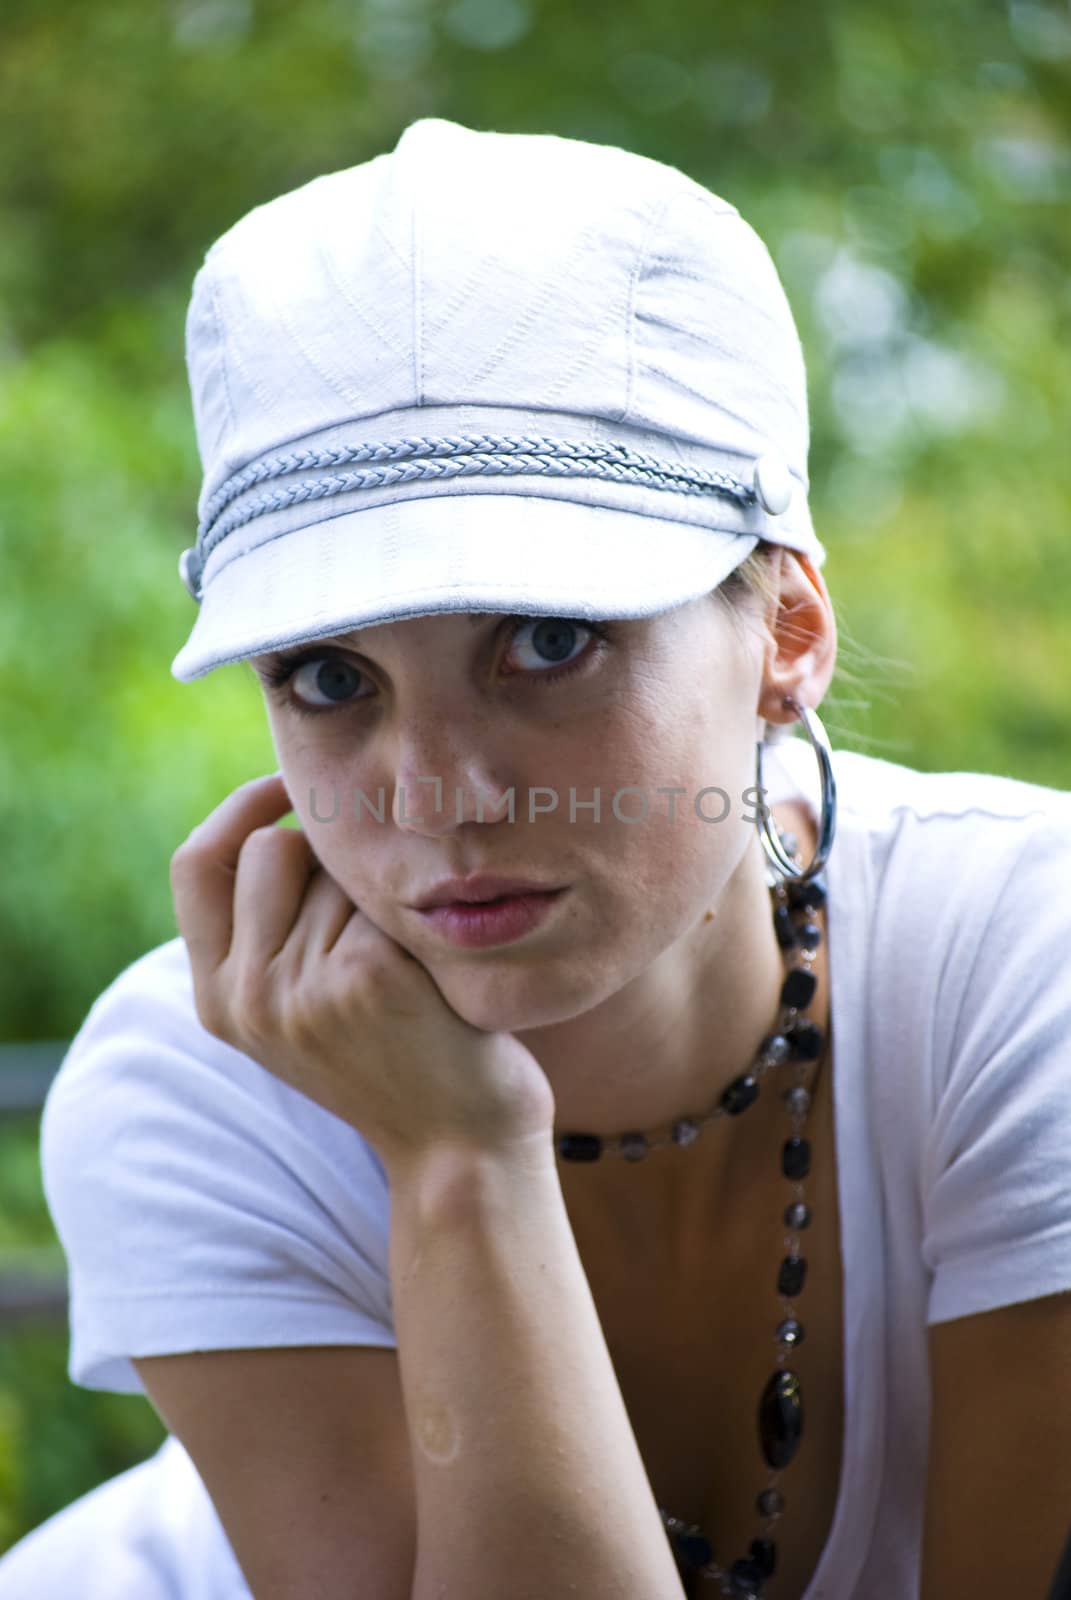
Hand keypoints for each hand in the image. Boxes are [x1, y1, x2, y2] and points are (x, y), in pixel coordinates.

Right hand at [170, 773, 557, 1174]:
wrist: (460, 1144)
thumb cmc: (395, 1054)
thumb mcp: (301, 1007)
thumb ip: (271, 932)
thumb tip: (283, 809)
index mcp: (219, 1000)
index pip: (194, 864)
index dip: (239, 808)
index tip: (288, 786)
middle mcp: (246, 997)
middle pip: (269, 848)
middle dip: (327, 857)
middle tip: (375, 919)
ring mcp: (301, 990)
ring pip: (333, 866)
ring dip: (377, 889)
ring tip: (407, 961)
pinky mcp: (362, 979)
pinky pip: (385, 892)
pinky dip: (418, 914)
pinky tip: (437, 971)